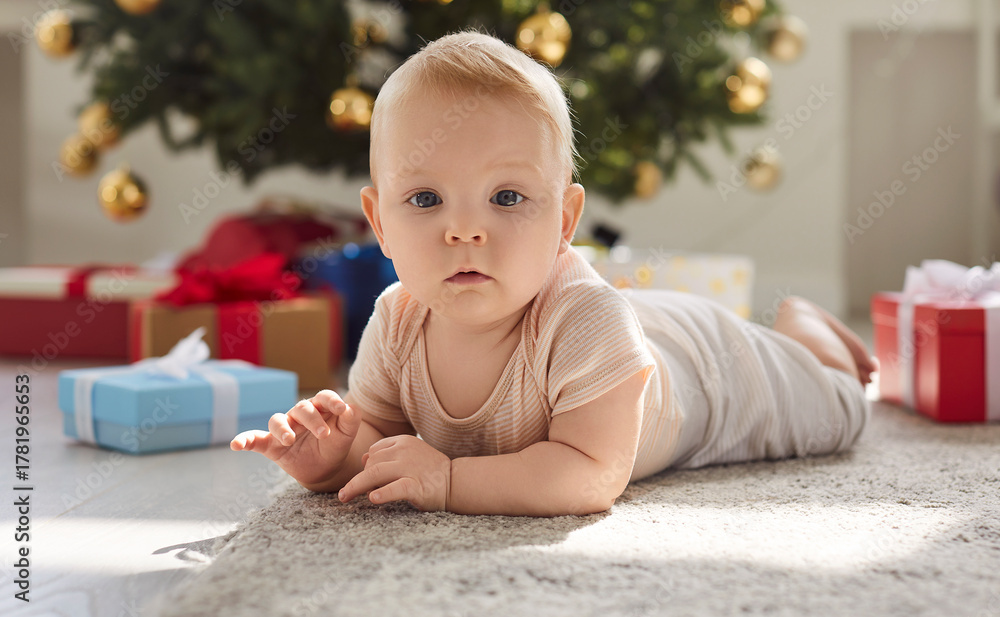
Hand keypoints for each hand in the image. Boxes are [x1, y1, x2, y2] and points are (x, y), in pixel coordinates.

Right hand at [230, 390, 359, 487]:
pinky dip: (244, 440)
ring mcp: (284, 428)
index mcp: (320, 408)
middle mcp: (299, 415)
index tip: (342, 409)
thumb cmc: (335, 445)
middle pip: (302, 408)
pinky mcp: (271, 444)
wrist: (325, 468)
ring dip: (282, 428)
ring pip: (277, 420)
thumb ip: (351, 421)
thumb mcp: (347, 435)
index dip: (332, 400)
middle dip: (313, 420)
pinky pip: (254, 439)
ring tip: (290, 440)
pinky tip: (236, 445)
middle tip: (324, 435)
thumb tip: (351, 408)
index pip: (324, 397)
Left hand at [337, 435, 450, 511]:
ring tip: (345, 497)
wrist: (456, 482)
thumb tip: (364, 456)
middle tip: (347, 494)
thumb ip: (389, 453)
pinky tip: (372, 499)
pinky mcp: (416, 486)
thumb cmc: (430, 470)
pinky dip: (382, 494)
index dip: (366, 465)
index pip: (374, 450)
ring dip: (356, 486)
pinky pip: (394, 488)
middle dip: (359, 478)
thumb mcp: (410, 454)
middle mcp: (405, 451)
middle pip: (371, 462)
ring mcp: (411, 468)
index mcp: (403, 441)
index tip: (363, 479)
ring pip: (375, 473)